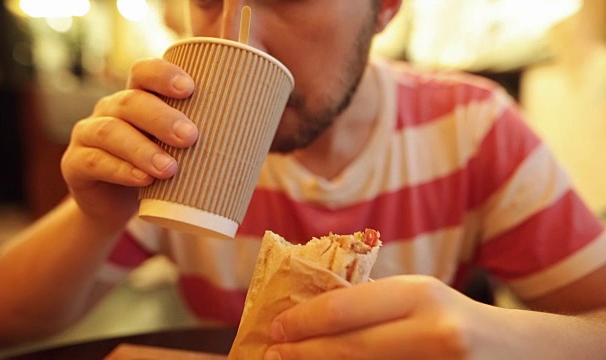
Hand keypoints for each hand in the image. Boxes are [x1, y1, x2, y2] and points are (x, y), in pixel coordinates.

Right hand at [61, 58, 197, 225]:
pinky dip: (121, 170)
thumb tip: (258, 138)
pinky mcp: (76, 163)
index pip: (143, 72)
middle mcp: (110, 109)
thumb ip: (202, 141)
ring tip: (170, 169)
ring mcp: (89, 134)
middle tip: (191, 137)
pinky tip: (142, 180)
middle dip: (162, 117)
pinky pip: (95, 161)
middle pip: (131, 102)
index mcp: (136, 98)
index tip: (191, 88)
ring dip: (143, 149)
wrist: (117, 208)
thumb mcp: (177, 153)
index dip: (164, 75)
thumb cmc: (156, 174)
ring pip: (112, 132)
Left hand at [264, 275, 561, 359]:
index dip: (304, 321)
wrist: (525, 354)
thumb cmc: (458, 319)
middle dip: (304, 354)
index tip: (276, 328)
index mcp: (422, 295)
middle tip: (273, 355)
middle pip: (350, 348)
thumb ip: (375, 306)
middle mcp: (435, 332)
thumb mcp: (420, 299)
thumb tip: (309, 319)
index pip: (346, 308)